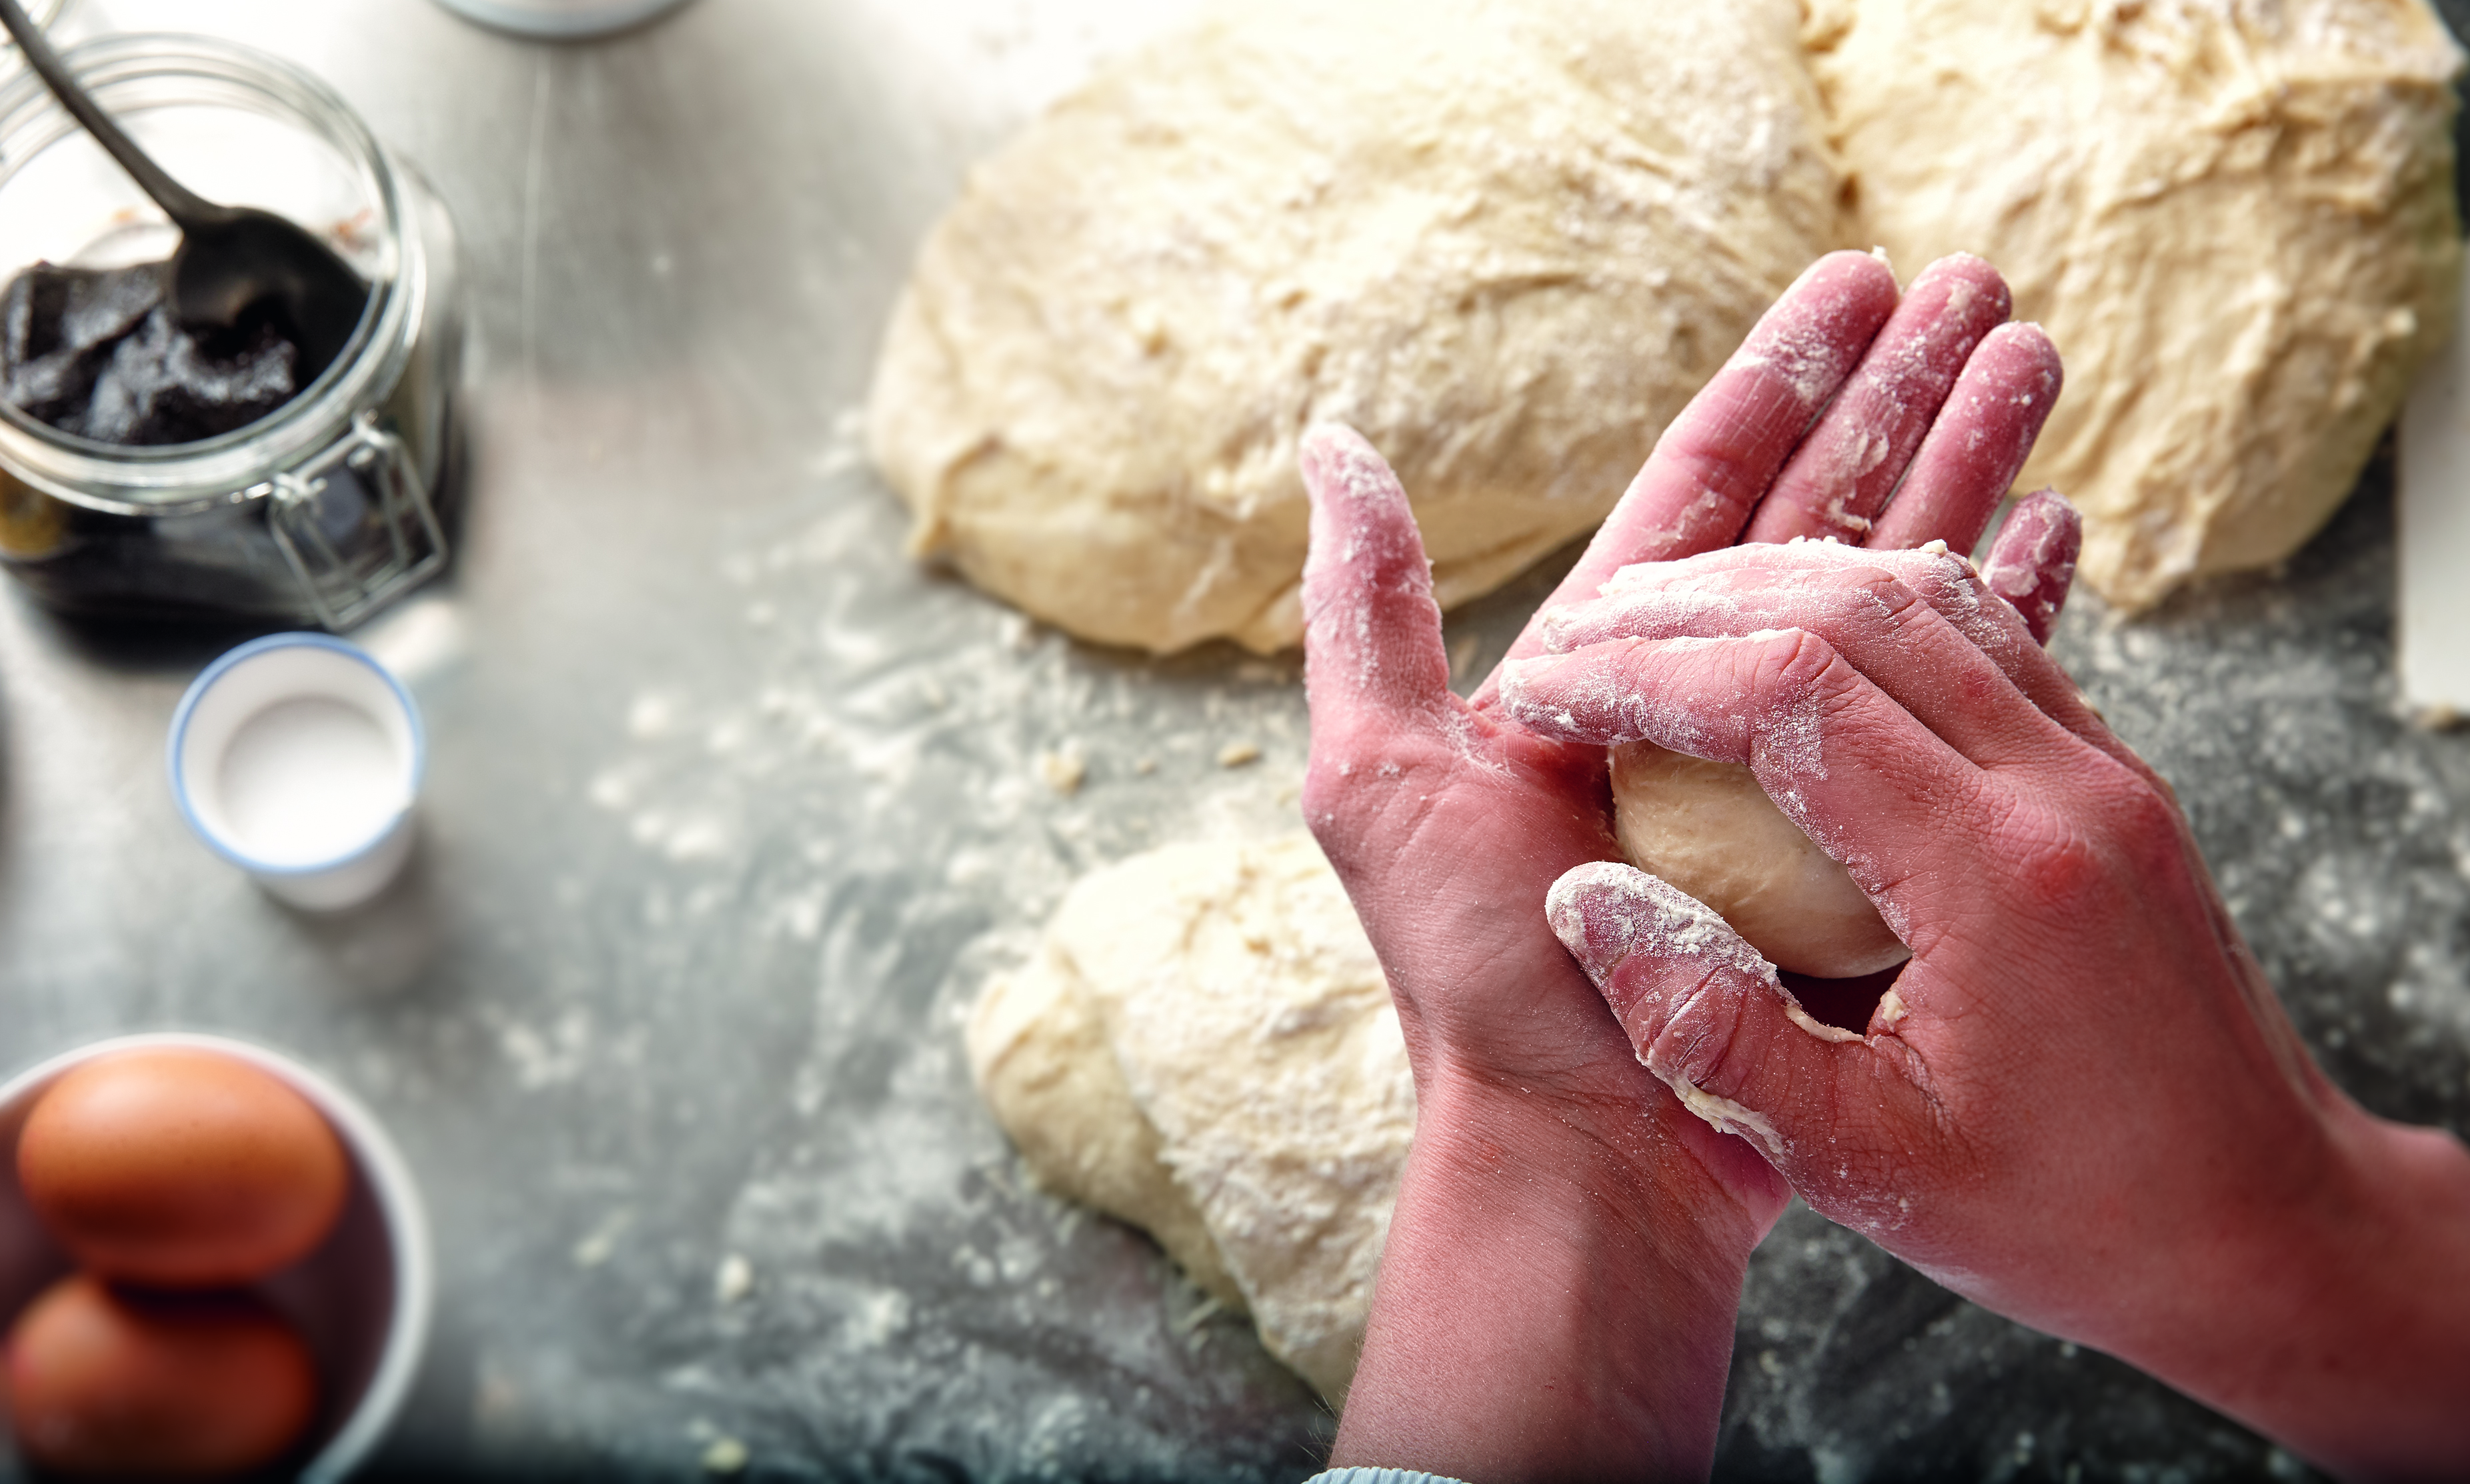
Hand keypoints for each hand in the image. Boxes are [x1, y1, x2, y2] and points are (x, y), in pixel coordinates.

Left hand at [1299, 250, 2065, 1477]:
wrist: (1594, 1153)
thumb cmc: (1483, 982)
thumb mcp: (1383, 786)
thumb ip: (1368, 620)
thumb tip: (1331, 451)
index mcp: (1603, 674)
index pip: (1711, 491)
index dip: (1787, 378)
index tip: (1861, 280)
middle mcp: (1701, 710)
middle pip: (1821, 515)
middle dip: (1902, 398)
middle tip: (1986, 290)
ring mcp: (1791, 779)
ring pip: (1896, 589)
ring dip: (1967, 474)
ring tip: (2039, 366)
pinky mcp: (1865, 850)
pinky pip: (1943, 709)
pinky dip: (1999, 620)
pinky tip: (2053, 536)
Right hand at [1507, 540, 2469, 1477]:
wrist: (2270, 1229)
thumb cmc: (2076, 1221)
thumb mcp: (1869, 1170)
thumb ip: (1713, 1034)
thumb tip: (1581, 902)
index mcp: (1999, 876)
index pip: (1787, 693)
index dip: (1641, 674)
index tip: (1541, 692)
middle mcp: (2065, 789)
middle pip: (1848, 608)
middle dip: (1686, 606)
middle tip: (1570, 637)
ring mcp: (2103, 769)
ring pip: (1921, 596)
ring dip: (1774, 587)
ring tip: (1658, 621)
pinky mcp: (2113, 776)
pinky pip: (1981, 634)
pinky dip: (1864, 611)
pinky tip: (1790, 634)